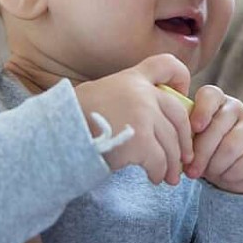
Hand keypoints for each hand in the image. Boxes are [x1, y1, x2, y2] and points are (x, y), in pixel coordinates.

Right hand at [74, 54, 194, 183]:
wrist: (57, 136)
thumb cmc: (72, 119)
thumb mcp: (98, 94)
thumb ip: (123, 97)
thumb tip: (139, 115)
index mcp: (131, 78)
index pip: (166, 64)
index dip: (181, 78)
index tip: (183, 96)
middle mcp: (142, 93)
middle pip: (179, 114)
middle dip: (185, 139)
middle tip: (184, 157)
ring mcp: (143, 116)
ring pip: (172, 142)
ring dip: (173, 163)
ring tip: (169, 177)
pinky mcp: (140, 141)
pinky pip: (159, 161)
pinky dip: (158, 172)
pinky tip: (153, 178)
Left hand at [185, 85, 242, 193]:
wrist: (238, 163)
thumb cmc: (209, 145)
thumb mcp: (197, 136)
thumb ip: (188, 134)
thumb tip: (176, 147)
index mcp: (216, 100)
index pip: (210, 96)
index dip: (202, 111)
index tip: (195, 127)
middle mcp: (236, 108)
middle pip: (216, 129)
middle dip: (200, 154)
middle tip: (191, 172)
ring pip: (229, 149)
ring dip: (214, 167)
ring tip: (209, 173)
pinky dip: (229, 175)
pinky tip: (225, 174)